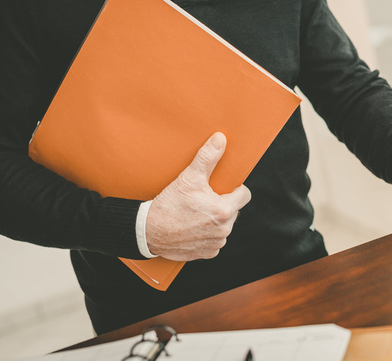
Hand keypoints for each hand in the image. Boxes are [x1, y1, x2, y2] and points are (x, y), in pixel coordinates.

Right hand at [146, 132, 250, 260]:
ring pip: (224, 226)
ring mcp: (216, 243)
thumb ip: (207, 157)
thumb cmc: (169, 204)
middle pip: (234, 211)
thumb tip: (220, 139)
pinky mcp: (207, 253)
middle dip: (223, 204)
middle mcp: (224, 230)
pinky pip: (214, 240)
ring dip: (215, 219)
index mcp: (224, 210)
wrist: (147, 231)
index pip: (244, 195)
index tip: (222, 187)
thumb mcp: (189, 178)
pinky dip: (207, 234)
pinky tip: (193, 227)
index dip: (234, 189)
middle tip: (204, 199)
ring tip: (197, 213)